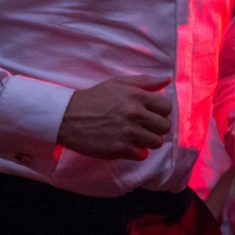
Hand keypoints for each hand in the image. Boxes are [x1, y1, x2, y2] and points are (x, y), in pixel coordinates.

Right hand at [56, 75, 170, 159]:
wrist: (68, 117)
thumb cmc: (95, 98)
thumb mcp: (119, 83)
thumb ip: (145, 82)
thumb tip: (167, 80)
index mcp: (136, 96)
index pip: (166, 108)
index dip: (160, 112)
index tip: (151, 114)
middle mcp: (134, 114)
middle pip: (164, 126)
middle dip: (156, 127)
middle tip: (144, 126)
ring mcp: (127, 132)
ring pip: (156, 142)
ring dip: (148, 140)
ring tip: (136, 136)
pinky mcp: (119, 149)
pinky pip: (142, 154)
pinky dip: (137, 151)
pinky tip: (127, 144)